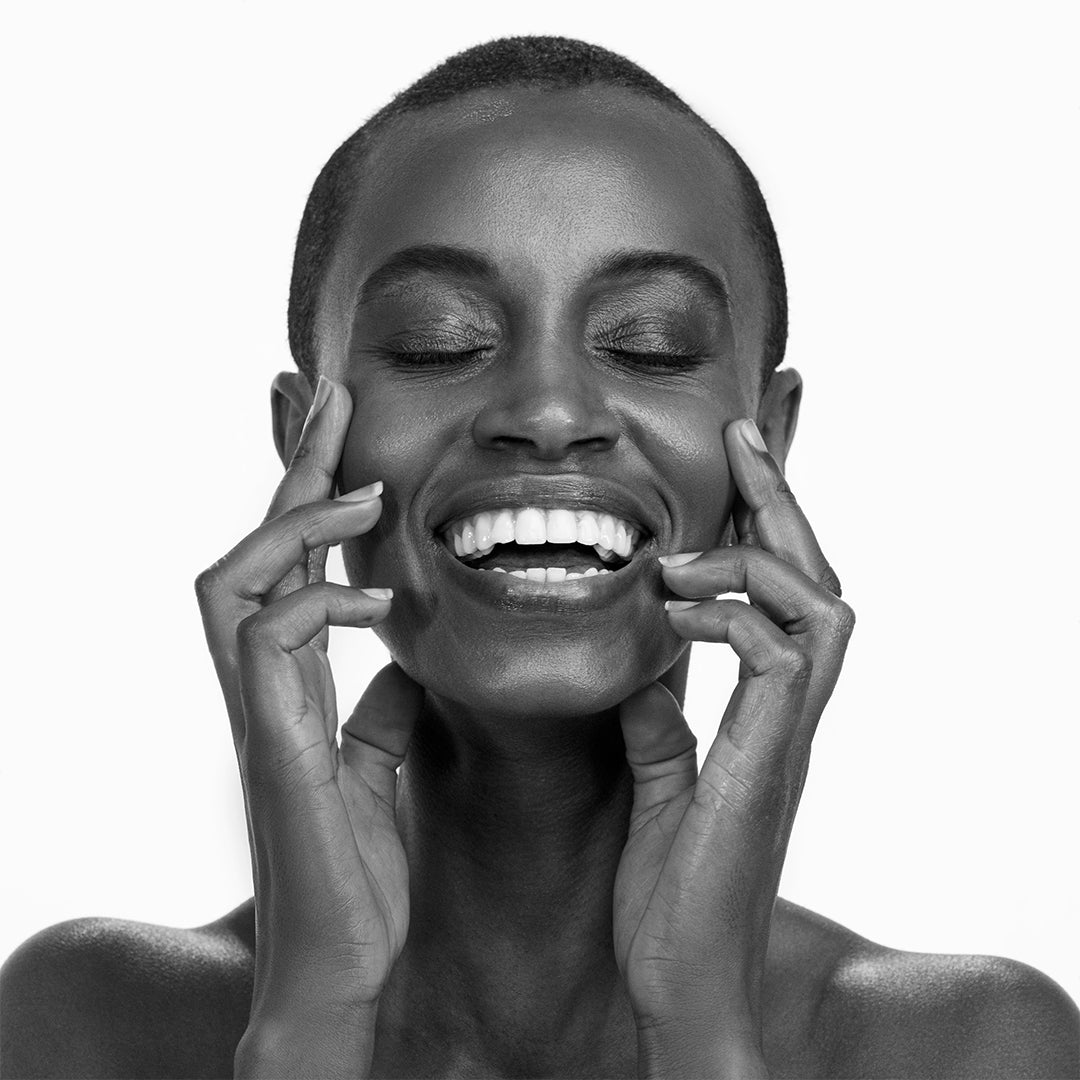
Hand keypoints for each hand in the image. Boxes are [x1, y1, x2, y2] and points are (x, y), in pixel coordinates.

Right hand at [194, 375, 422, 1077]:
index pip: (288, 563)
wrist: (344, 967)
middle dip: (290, 467)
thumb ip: (383, 707)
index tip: (342, 428)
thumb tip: (406, 655)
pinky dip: (313, 605)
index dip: (310, 491)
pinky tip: (371, 601)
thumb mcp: (382, 764)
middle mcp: (264, 688)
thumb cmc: (361, 871)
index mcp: (295, 684)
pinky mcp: (273, 749)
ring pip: (231, 583)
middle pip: (252, 548)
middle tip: (327, 397)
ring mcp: (261, 716)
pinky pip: (265, 646)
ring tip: (359, 493)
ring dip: (293, 527)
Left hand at [613, 417, 854, 1078]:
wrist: (680, 986)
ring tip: (683, 550)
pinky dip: (734, 614)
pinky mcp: (769, 760)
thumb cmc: (669, 895)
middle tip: (743, 433)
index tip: (738, 455)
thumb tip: (642, 675)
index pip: (780, 593)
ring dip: (756, 554)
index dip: (767, 521)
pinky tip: (678, 606)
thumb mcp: (656, 787)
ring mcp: (785, 736)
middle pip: (815, 577)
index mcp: (759, 713)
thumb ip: (660, 729)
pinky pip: (782, 658)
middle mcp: (786, 714)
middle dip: (780, 497)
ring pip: (820, 604)